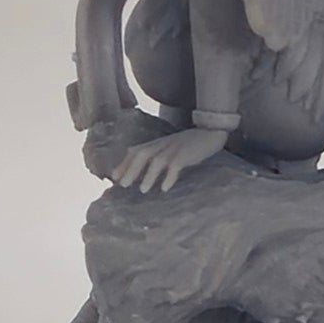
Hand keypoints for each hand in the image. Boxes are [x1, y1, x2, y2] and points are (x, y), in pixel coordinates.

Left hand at [110, 125, 228, 192]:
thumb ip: (155, 156)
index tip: (113, 177)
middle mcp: (162, 145)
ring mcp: (174, 149)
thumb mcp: (168, 147)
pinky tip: (165, 188)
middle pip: (142, 154)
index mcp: (156, 144)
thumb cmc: (188, 144)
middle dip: (131, 169)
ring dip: (148, 175)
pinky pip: (176, 165)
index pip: (135, 151)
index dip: (124, 163)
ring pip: (157, 160)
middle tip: (122, 185)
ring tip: (143, 190)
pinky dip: (169, 177)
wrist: (210, 132)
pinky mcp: (186, 154)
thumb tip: (138, 173)